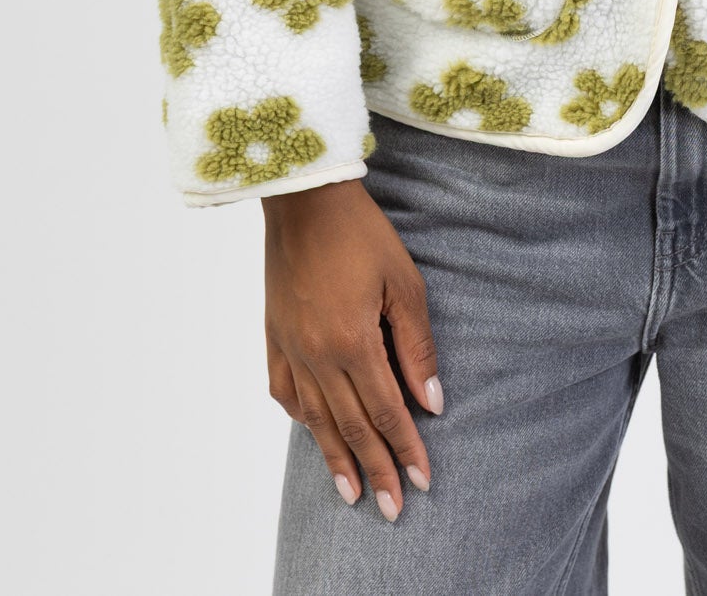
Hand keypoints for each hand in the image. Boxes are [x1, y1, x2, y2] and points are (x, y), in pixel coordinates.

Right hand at [263, 177, 443, 521]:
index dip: (406, 449)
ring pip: (315, 418)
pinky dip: (300, 415)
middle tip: (393, 508)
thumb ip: (417, 347)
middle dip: (375, 470)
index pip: (386, 411)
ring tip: (351, 493)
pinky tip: (312, 429)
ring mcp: (290, 347)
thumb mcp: (404, 283)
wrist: (305, 198)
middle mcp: (317, 355)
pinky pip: (284, 389)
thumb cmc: (361, 233)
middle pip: (350, 426)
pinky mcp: (273, 334)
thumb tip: (432, 402)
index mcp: (352, 343)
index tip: (422, 481)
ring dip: (334, 458)